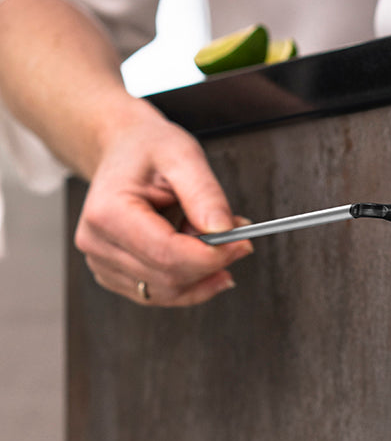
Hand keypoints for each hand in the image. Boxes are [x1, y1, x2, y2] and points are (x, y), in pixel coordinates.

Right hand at [74, 103, 252, 306]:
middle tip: (240, 238)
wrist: (123, 149)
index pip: (166, 254)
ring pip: (166, 292)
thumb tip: (224, 231)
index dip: (210, 256)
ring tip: (218, 241)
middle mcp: (97, 243)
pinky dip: (189, 281)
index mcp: (107, 213)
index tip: (242, 242)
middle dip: (212, 263)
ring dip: (202, 274)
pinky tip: (204, 258)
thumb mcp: (182, 155)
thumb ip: (204, 194)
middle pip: (167, 278)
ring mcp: (102, 263)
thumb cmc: (148, 148)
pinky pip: (159, 293)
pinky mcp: (114, 273)